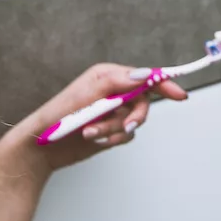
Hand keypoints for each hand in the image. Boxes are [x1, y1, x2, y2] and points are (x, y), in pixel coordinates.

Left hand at [0, 64, 188, 178]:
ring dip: (115, 130)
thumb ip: (119, 82)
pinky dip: (113, 139)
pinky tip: (95, 139)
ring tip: (93, 133)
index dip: (164, 84)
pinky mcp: (111, 130)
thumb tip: (146, 74)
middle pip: (143, 102)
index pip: (144, 77)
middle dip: (133, 117)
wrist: (40, 146)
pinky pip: (126, 136)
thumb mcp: (88, 93)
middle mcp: (113, 92)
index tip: (179, 95)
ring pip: (134, 121)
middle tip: (126, 127)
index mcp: (109, 76)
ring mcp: (112, 112)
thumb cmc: (56, 115)